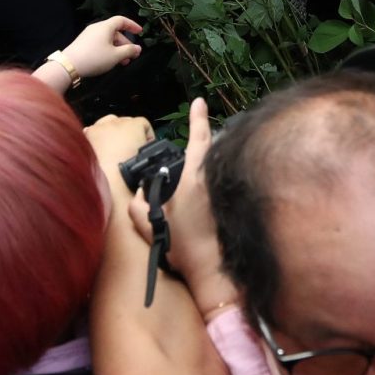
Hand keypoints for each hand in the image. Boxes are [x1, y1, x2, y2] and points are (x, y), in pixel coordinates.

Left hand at [63, 16, 143, 78]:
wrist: (69, 65)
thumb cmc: (95, 58)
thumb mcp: (115, 56)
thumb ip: (129, 51)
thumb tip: (138, 48)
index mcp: (105, 26)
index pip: (121, 20)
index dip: (132, 25)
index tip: (140, 32)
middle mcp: (97, 28)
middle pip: (115, 31)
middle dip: (125, 43)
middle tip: (132, 56)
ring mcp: (89, 35)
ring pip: (108, 39)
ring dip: (117, 49)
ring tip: (122, 62)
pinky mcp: (83, 43)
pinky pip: (100, 42)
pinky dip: (108, 49)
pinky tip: (110, 61)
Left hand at [86, 113, 155, 171]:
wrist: (107, 185)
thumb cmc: (128, 177)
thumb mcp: (150, 166)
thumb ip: (151, 158)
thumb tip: (151, 166)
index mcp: (135, 125)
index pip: (143, 123)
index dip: (145, 137)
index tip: (144, 147)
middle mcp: (117, 122)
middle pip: (124, 121)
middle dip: (126, 134)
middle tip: (128, 151)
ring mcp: (100, 127)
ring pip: (107, 124)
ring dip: (111, 134)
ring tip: (112, 151)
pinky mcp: (87, 136)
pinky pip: (91, 132)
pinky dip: (95, 139)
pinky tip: (98, 152)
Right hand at [129, 98, 237, 318]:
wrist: (214, 272)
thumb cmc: (183, 248)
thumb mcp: (149, 226)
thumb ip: (138, 207)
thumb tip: (141, 195)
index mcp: (195, 178)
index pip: (199, 137)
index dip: (198, 117)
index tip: (199, 101)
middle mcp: (215, 180)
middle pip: (210, 154)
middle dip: (201, 153)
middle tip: (192, 165)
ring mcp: (228, 191)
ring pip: (217, 172)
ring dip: (207, 178)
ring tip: (197, 202)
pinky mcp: (236, 204)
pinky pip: (224, 188)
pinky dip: (217, 191)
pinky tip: (208, 214)